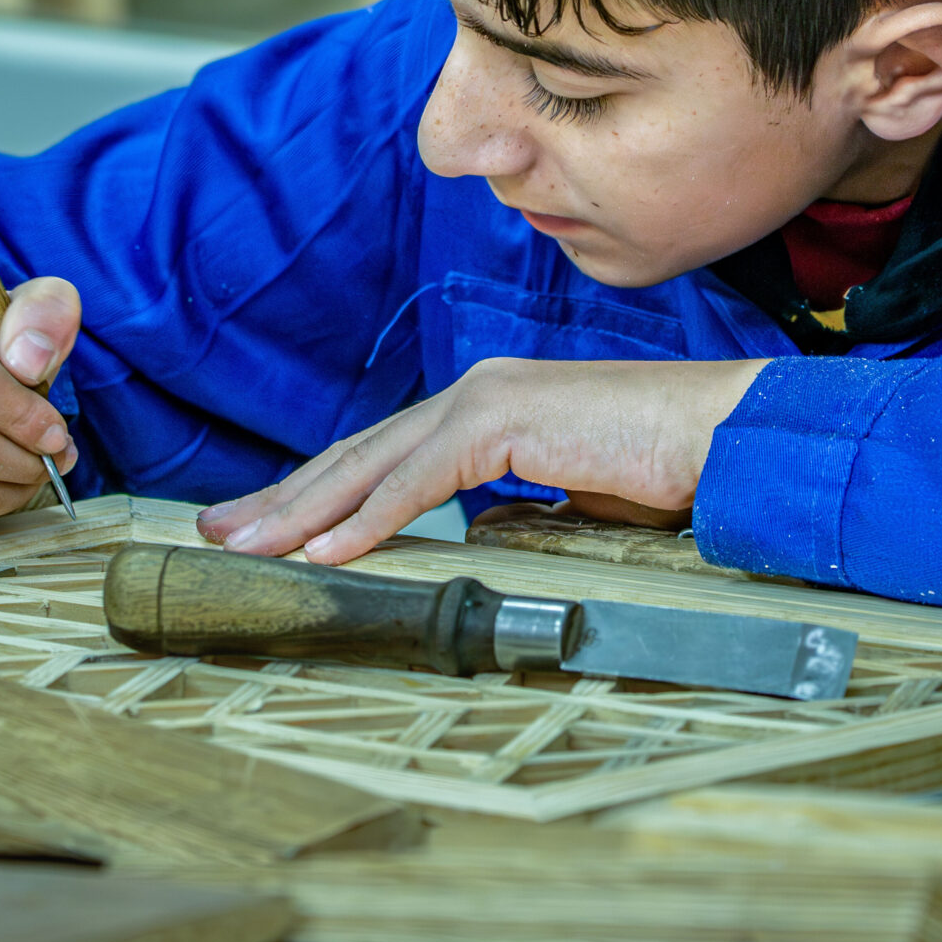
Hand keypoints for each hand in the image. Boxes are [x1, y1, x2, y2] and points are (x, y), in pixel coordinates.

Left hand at [196, 356, 767, 564]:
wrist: (726, 438)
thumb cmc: (664, 471)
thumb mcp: (568, 501)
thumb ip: (513, 512)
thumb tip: (473, 542)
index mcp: (485, 408)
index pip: (380, 457)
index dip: (315, 492)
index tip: (262, 526)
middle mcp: (475, 393)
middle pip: (356, 454)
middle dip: (281, 497)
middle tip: (214, 534)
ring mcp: (487, 400)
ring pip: (372, 463)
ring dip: (303, 509)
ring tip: (246, 546)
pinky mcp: (507, 422)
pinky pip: (422, 479)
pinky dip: (370, 515)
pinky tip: (326, 549)